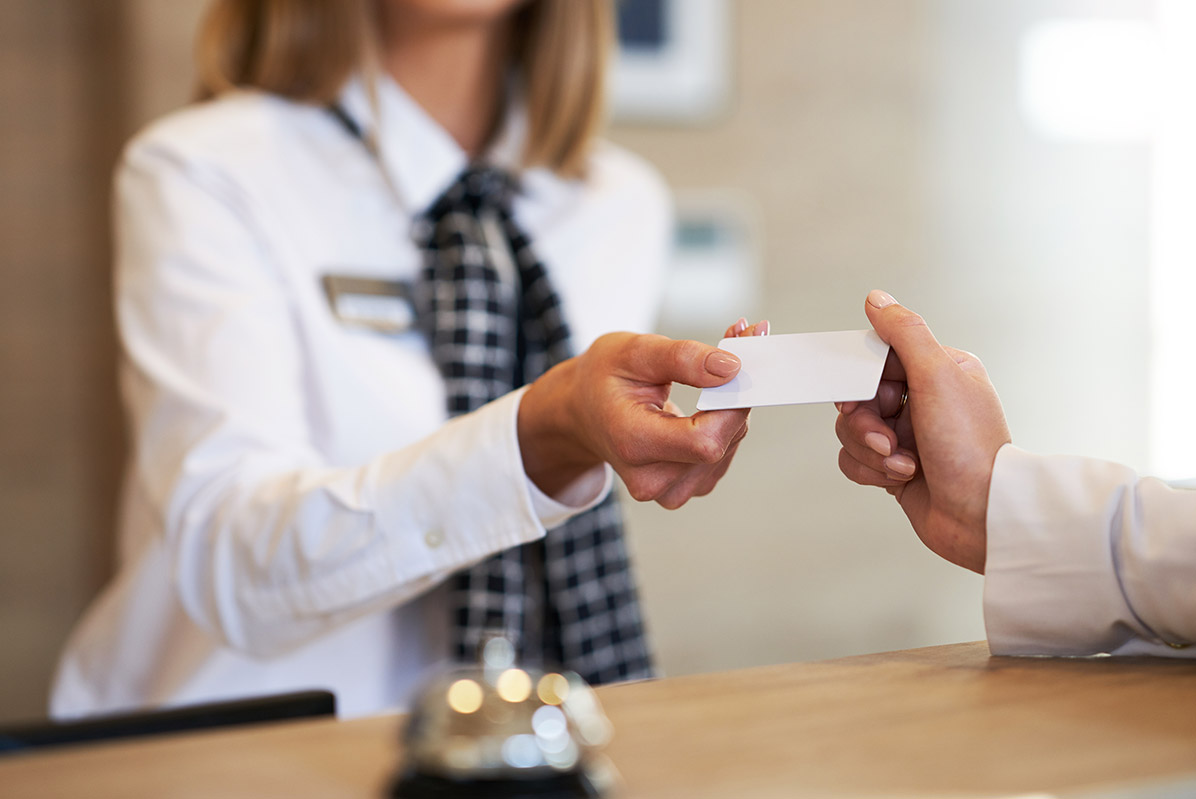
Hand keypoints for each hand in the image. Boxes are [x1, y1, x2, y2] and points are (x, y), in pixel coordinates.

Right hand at [519, 318, 766, 508]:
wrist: (581, 412)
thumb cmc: (603, 378)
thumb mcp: (633, 351)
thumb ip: (682, 358)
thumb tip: (732, 368)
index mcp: (633, 444)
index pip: (705, 441)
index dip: (732, 403)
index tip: (741, 358)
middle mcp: (652, 479)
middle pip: (721, 442)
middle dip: (736, 392)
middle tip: (735, 342)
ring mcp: (670, 489)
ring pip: (728, 445)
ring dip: (733, 405)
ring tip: (713, 370)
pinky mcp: (685, 486)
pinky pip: (723, 452)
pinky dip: (726, 421)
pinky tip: (710, 398)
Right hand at [835, 291, 1009, 572]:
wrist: (981, 517)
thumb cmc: (970, 449)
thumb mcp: (938, 376)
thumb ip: (904, 333)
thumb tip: (877, 300)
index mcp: (938, 371)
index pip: (878, 358)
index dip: (863, 378)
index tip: (865, 394)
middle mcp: (922, 402)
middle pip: (858, 396)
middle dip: (866, 421)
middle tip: (887, 436)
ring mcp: (907, 436)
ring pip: (851, 430)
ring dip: (871, 450)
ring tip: (902, 462)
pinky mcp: (893, 467)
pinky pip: (854, 459)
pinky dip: (870, 470)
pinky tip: (900, 477)